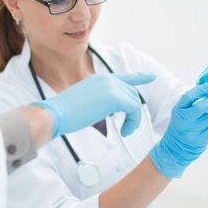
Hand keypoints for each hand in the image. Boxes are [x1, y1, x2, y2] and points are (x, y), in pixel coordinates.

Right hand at [33, 73, 155, 137]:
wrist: (56, 113)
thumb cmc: (65, 113)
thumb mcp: (85, 101)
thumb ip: (99, 101)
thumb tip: (108, 110)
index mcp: (98, 79)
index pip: (123, 77)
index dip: (139, 77)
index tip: (151, 76)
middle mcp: (106, 79)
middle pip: (131, 93)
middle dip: (134, 111)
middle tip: (130, 127)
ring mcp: (111, 86)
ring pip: (134, 101)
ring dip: (134, 119)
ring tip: (127, 131)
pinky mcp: (115, 97)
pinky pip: (133, 109)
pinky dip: (133, 121)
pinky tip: (125, 131)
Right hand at [149, 82, 207, 177]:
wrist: (175, 147)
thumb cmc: (180, 124)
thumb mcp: (180, 111)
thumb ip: (191, 101)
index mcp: (178, 111)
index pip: (189, 96)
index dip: (202, 89)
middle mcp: (184, 121)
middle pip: (202, 107)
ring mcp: (192, 131)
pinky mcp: (201, 139)